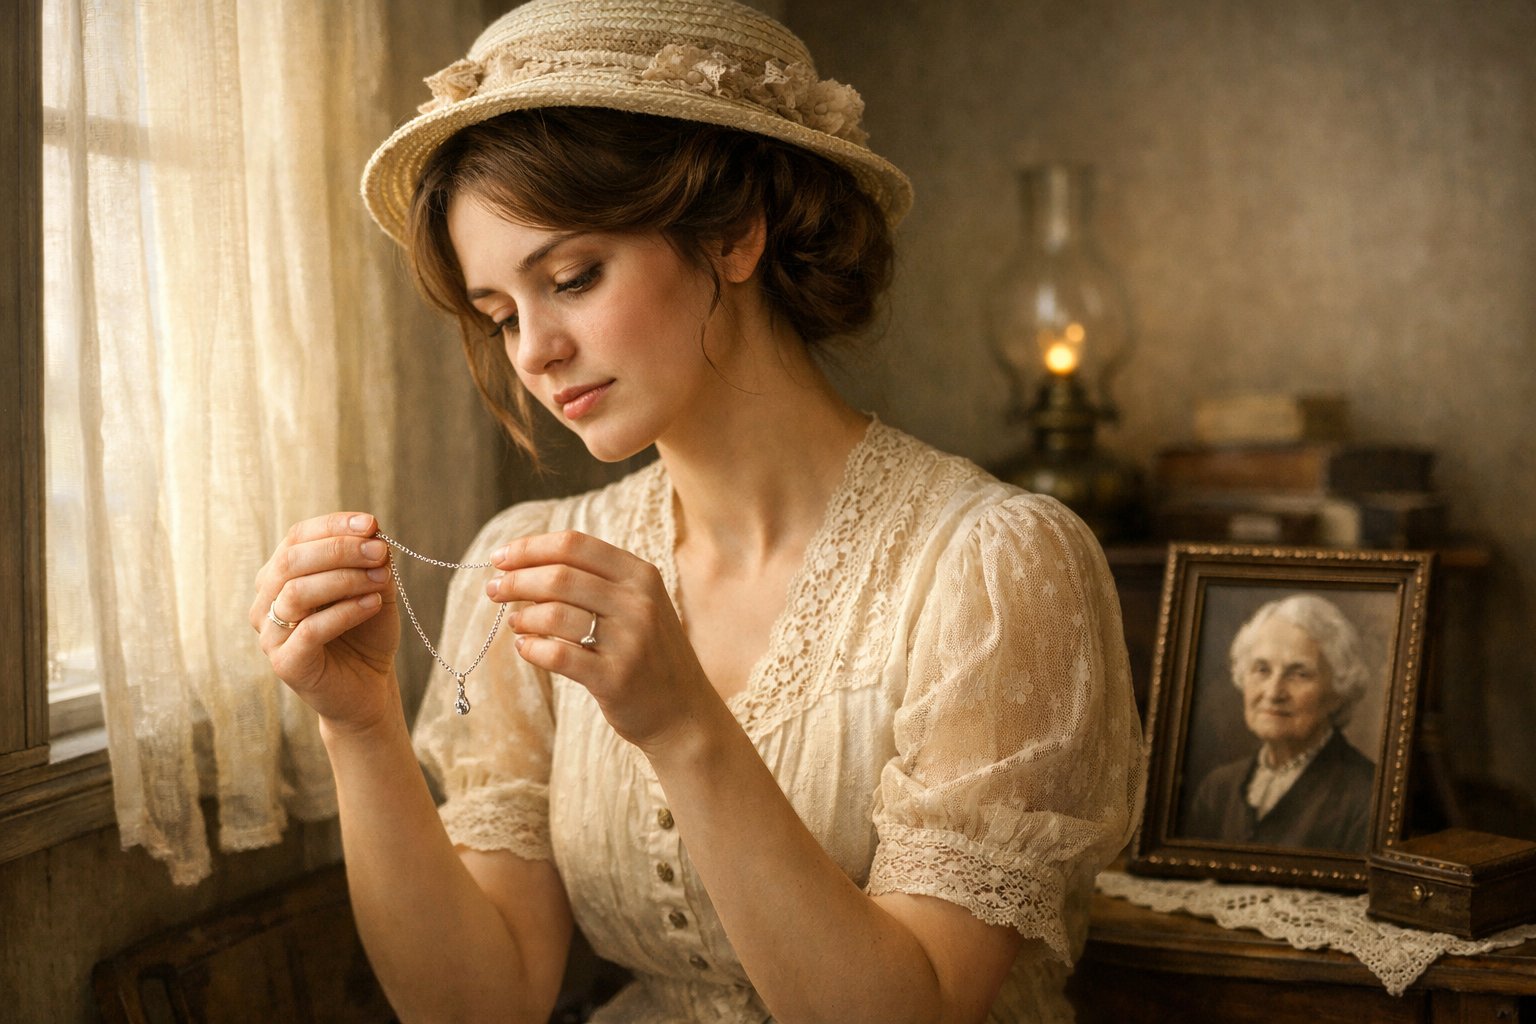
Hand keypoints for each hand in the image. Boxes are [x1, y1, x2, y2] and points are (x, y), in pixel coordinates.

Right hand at [251, 512, 400, 729]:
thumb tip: (373, 531)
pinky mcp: (285, 663)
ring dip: (345, 579)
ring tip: (381, 579)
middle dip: (340, 550)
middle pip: (292, 561)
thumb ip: (371, 560)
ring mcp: (270, 634)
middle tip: (379, 551)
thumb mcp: (373, 587)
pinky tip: (372, 603)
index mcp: (281, 575)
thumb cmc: (366, 632)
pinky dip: (345, 611)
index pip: (297, 537)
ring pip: (296, 592)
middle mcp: (266, 601)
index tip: (371, 523)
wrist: (369, 686)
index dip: (332, 526)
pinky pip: (310, 630)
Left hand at [487, 530, 715, 750]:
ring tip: (514, 622)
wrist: (684, 711)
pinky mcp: (615, 678)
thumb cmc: (649, 652)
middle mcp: (639, 602)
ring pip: (554, 614)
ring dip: (523, 616)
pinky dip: (532, 649)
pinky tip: (526, 648)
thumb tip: (525, 563)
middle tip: (494, 589)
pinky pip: (558, 655)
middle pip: (559, 576)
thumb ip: (595, 580)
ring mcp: (630, 640)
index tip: (500, 556)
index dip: (531, 547)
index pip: (575, 545)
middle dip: (516, 580)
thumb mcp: (637, 604)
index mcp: (641, 575)